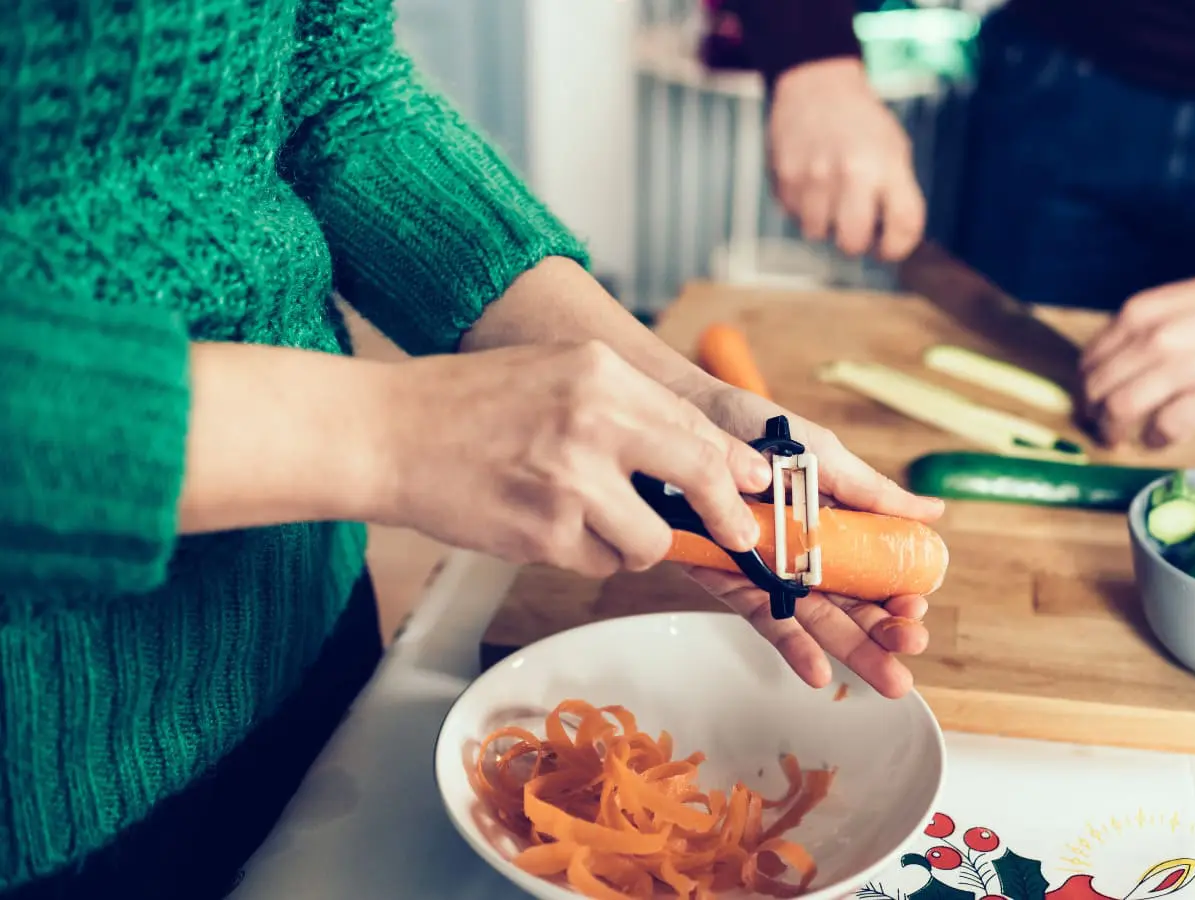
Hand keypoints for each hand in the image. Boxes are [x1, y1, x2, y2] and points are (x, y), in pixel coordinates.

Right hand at [371, 340, 769, 578]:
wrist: (387, 434)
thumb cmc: (471, 403)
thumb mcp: (561, 371)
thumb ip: (631, 407)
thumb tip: (708, 454)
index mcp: (601, 373)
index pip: (696, 425)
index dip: (736, 465)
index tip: (758, 487)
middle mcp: (593, 422)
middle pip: (698, 478)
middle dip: (726, 515)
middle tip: (737, 533)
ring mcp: (570, 483)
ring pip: (650, 539)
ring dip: (634, 541)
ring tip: (591, 518)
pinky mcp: (544, 534)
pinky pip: (599, 562)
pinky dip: (585, 554)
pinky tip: (546, 524)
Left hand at [677, 381, 945, 697]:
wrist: (694, 418)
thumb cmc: (759, 430)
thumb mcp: (823, 457)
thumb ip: (872, 492)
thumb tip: (934, 512)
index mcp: (840, 528)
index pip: (879, 574)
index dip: (900, 595)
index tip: (917, 606)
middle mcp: (810, 557)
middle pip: (855, 606)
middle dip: (887, 634)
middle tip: (911, 646)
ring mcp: (774, 573)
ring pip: (819, 622)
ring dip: (854, 650)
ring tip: (889, 679)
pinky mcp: (733, 581)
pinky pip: (766, 619)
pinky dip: (793, 647)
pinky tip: (820, 672)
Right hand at [767, 59, 924, 260]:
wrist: (817, 85)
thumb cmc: (862, 124)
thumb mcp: (894, 150)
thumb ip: (897, 195)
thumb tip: (891, 243)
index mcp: (887, 165)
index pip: (904, 226)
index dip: (898, 248)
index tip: (889, 247)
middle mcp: (851, 172)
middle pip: (853, 243)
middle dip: (856, 242)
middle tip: (856, 226)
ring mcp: (814, 176)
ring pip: (818, 233)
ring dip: (825, 223)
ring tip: (830, 195)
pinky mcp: (785, 177)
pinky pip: (794, 214)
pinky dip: (803, 206)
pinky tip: (810, 182)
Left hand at [1080, 269, 1194, 447]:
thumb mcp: (1168, 304)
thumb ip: (1134, 333)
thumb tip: (1101, 373)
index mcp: (1139, 313)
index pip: (1089, 361)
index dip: (1084, 387)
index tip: (1090, 401)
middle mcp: (1154, 338)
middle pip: (1098, 388)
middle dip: (1092, 414)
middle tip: (1099, 425)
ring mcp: (1183, 367)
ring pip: (1120, 410)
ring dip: (1113, 431)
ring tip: (1118, 438)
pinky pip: (1164, 428)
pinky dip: (1153, 438)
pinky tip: (1158, 436)